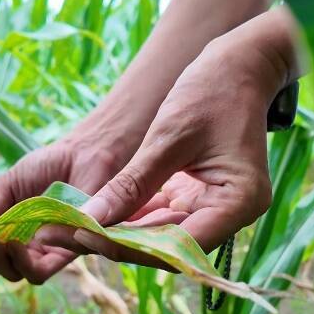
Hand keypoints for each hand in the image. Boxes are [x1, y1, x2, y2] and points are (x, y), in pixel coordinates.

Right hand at [0, 131, 124, 283]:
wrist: (84, 154)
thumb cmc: (49, 166)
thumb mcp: (8, 187)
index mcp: (9, 232)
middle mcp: (27, 247)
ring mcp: (46, 252)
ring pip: (14, 274)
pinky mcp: (68, 252)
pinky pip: (41, 271)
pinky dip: (23, 264)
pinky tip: (12, 244)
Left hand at [72, 35, 284, 265]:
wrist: (239, 66)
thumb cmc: (211, 92)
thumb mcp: (167, 138)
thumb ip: (131, 184)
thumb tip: (90, 220)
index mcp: (239, 203)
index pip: (180, 245)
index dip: (131, 247)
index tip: (86, 237)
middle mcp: (233, 214)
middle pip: (172, 247)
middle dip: (123, 242)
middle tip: (73, 233)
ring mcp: (219, 208)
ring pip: (164, 236)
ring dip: (125, 232)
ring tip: (79, 226)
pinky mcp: (203, 198)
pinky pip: (165, 217)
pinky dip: (135, 216)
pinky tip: (100, 213)